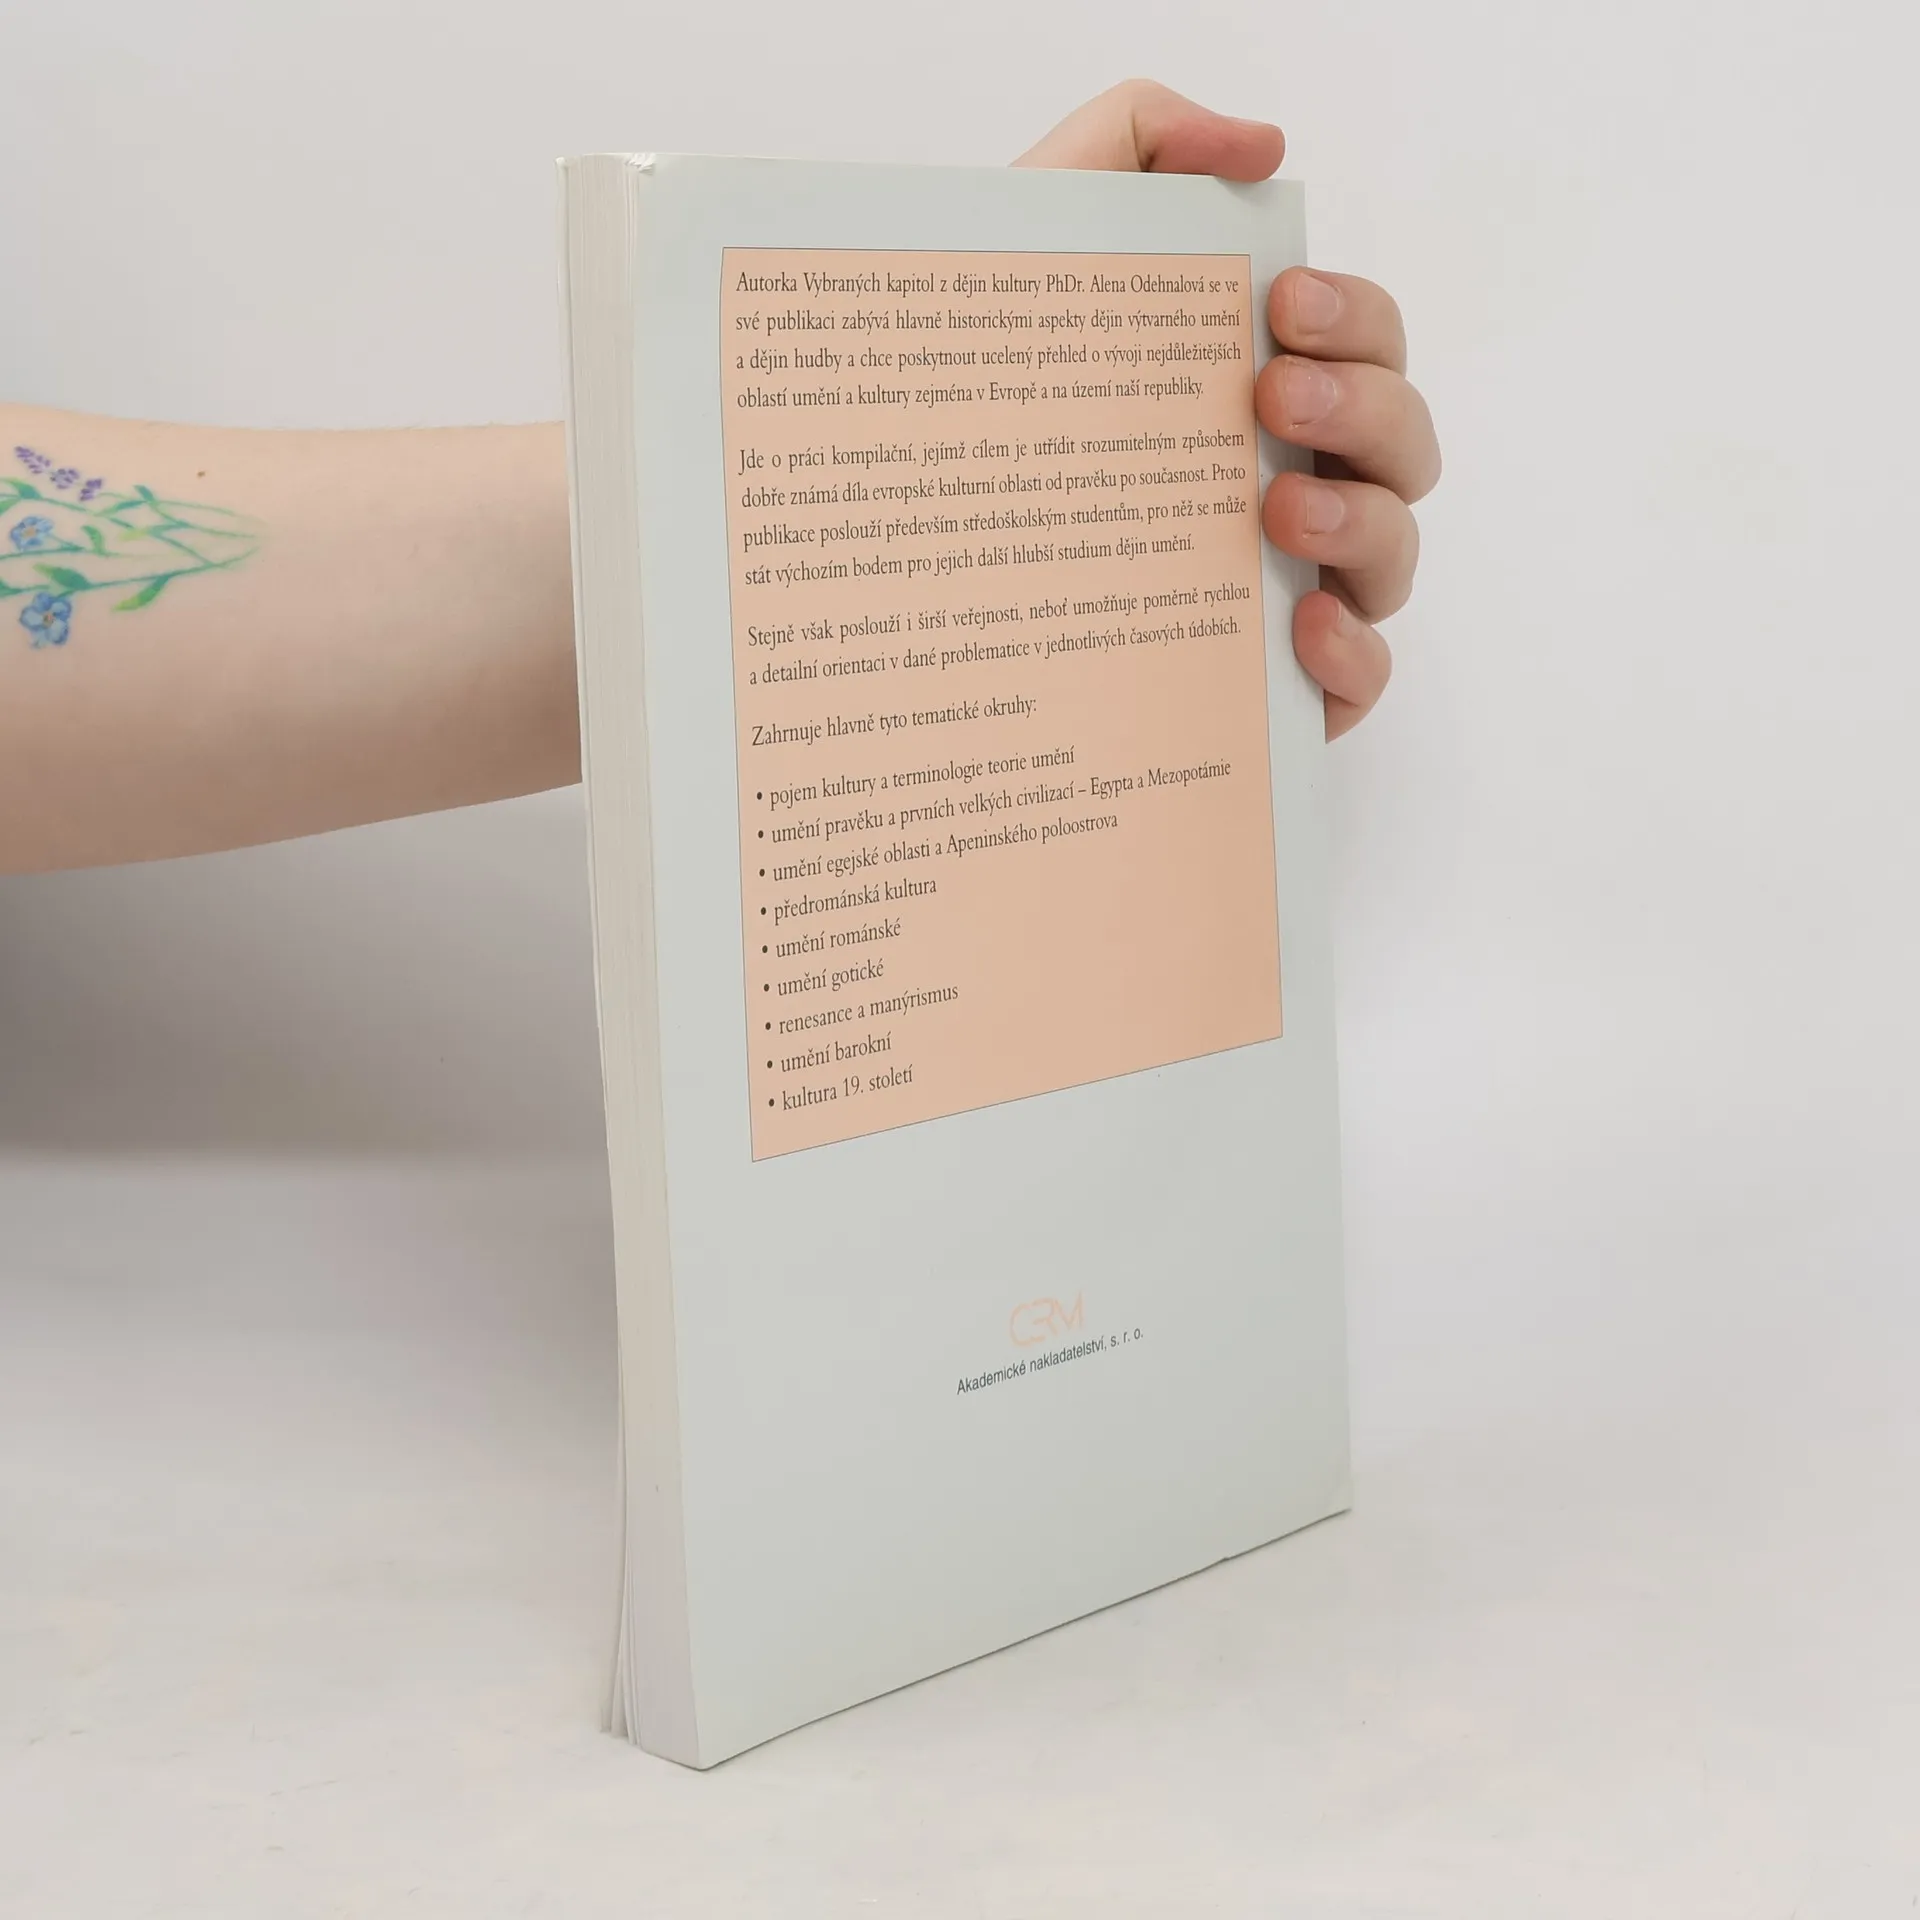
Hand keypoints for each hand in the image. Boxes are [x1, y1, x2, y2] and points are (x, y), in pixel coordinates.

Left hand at [1016, 81, 1440, 737]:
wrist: (885, 551)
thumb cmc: (981, 395)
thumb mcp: (1036, 237)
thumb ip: (1137, 144)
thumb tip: (1261, 147)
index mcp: (1257, 390)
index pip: (1365, 344)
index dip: (1355, 316)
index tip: (1281, 303)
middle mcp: (1292, 482)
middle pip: (1402, 443)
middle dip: (1362, 404)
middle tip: (1269, 393)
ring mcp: (1290, 589)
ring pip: (1396, 555)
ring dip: (1362, 520)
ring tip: (1277, 505)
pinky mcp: (1271, 693)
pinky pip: (1359, 681)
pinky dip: (1352, 652)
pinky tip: (1300, 624)